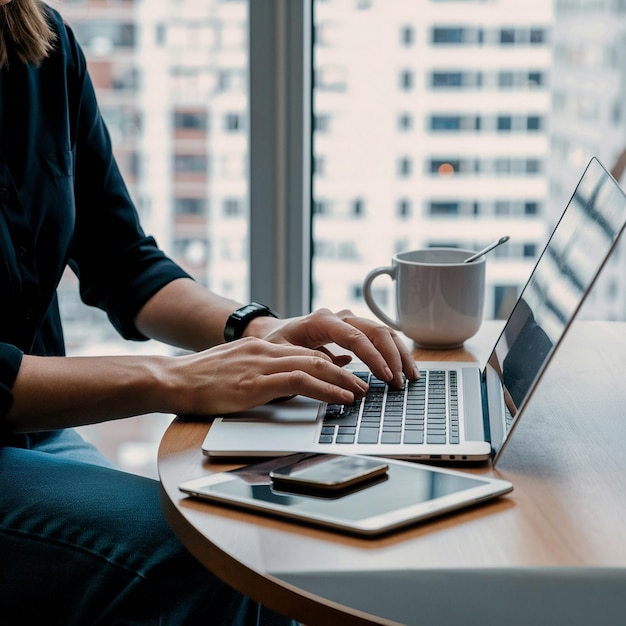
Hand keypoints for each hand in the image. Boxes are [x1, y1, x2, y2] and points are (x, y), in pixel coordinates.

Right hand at [168, 337, 369, 415]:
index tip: (350, 375)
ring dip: (342, 380)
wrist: (172, 380)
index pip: (306, 352)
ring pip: (314, 366)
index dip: (333, 364)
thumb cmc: (201, 381)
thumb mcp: (237, 370)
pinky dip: (325, 389)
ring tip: (360, 393)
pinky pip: (299, 382)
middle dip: (345, 372)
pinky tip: (340, 398)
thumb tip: (288, 384)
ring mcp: (261, 365)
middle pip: (316, 356)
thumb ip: (262, 372)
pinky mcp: (256, 383)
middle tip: (364, 385)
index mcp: (262, 348)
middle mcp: (265, 351)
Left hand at [257, 308, 418, 388]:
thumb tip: (337, 374)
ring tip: (410, 377)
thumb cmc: (276, 343)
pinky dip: (395, 352)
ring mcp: (350, 321)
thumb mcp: (283, 354)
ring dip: (400, 354)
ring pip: (383, 332)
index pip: (356, 337)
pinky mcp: (356, 329)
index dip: (373, 357)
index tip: (385, 377)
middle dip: (393, 357)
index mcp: (323, 320)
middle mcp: (340, 317)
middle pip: (376, 331)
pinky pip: (380, 338)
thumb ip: (307, 361)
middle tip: (400, 382)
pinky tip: (404, 369)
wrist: (272, 332)